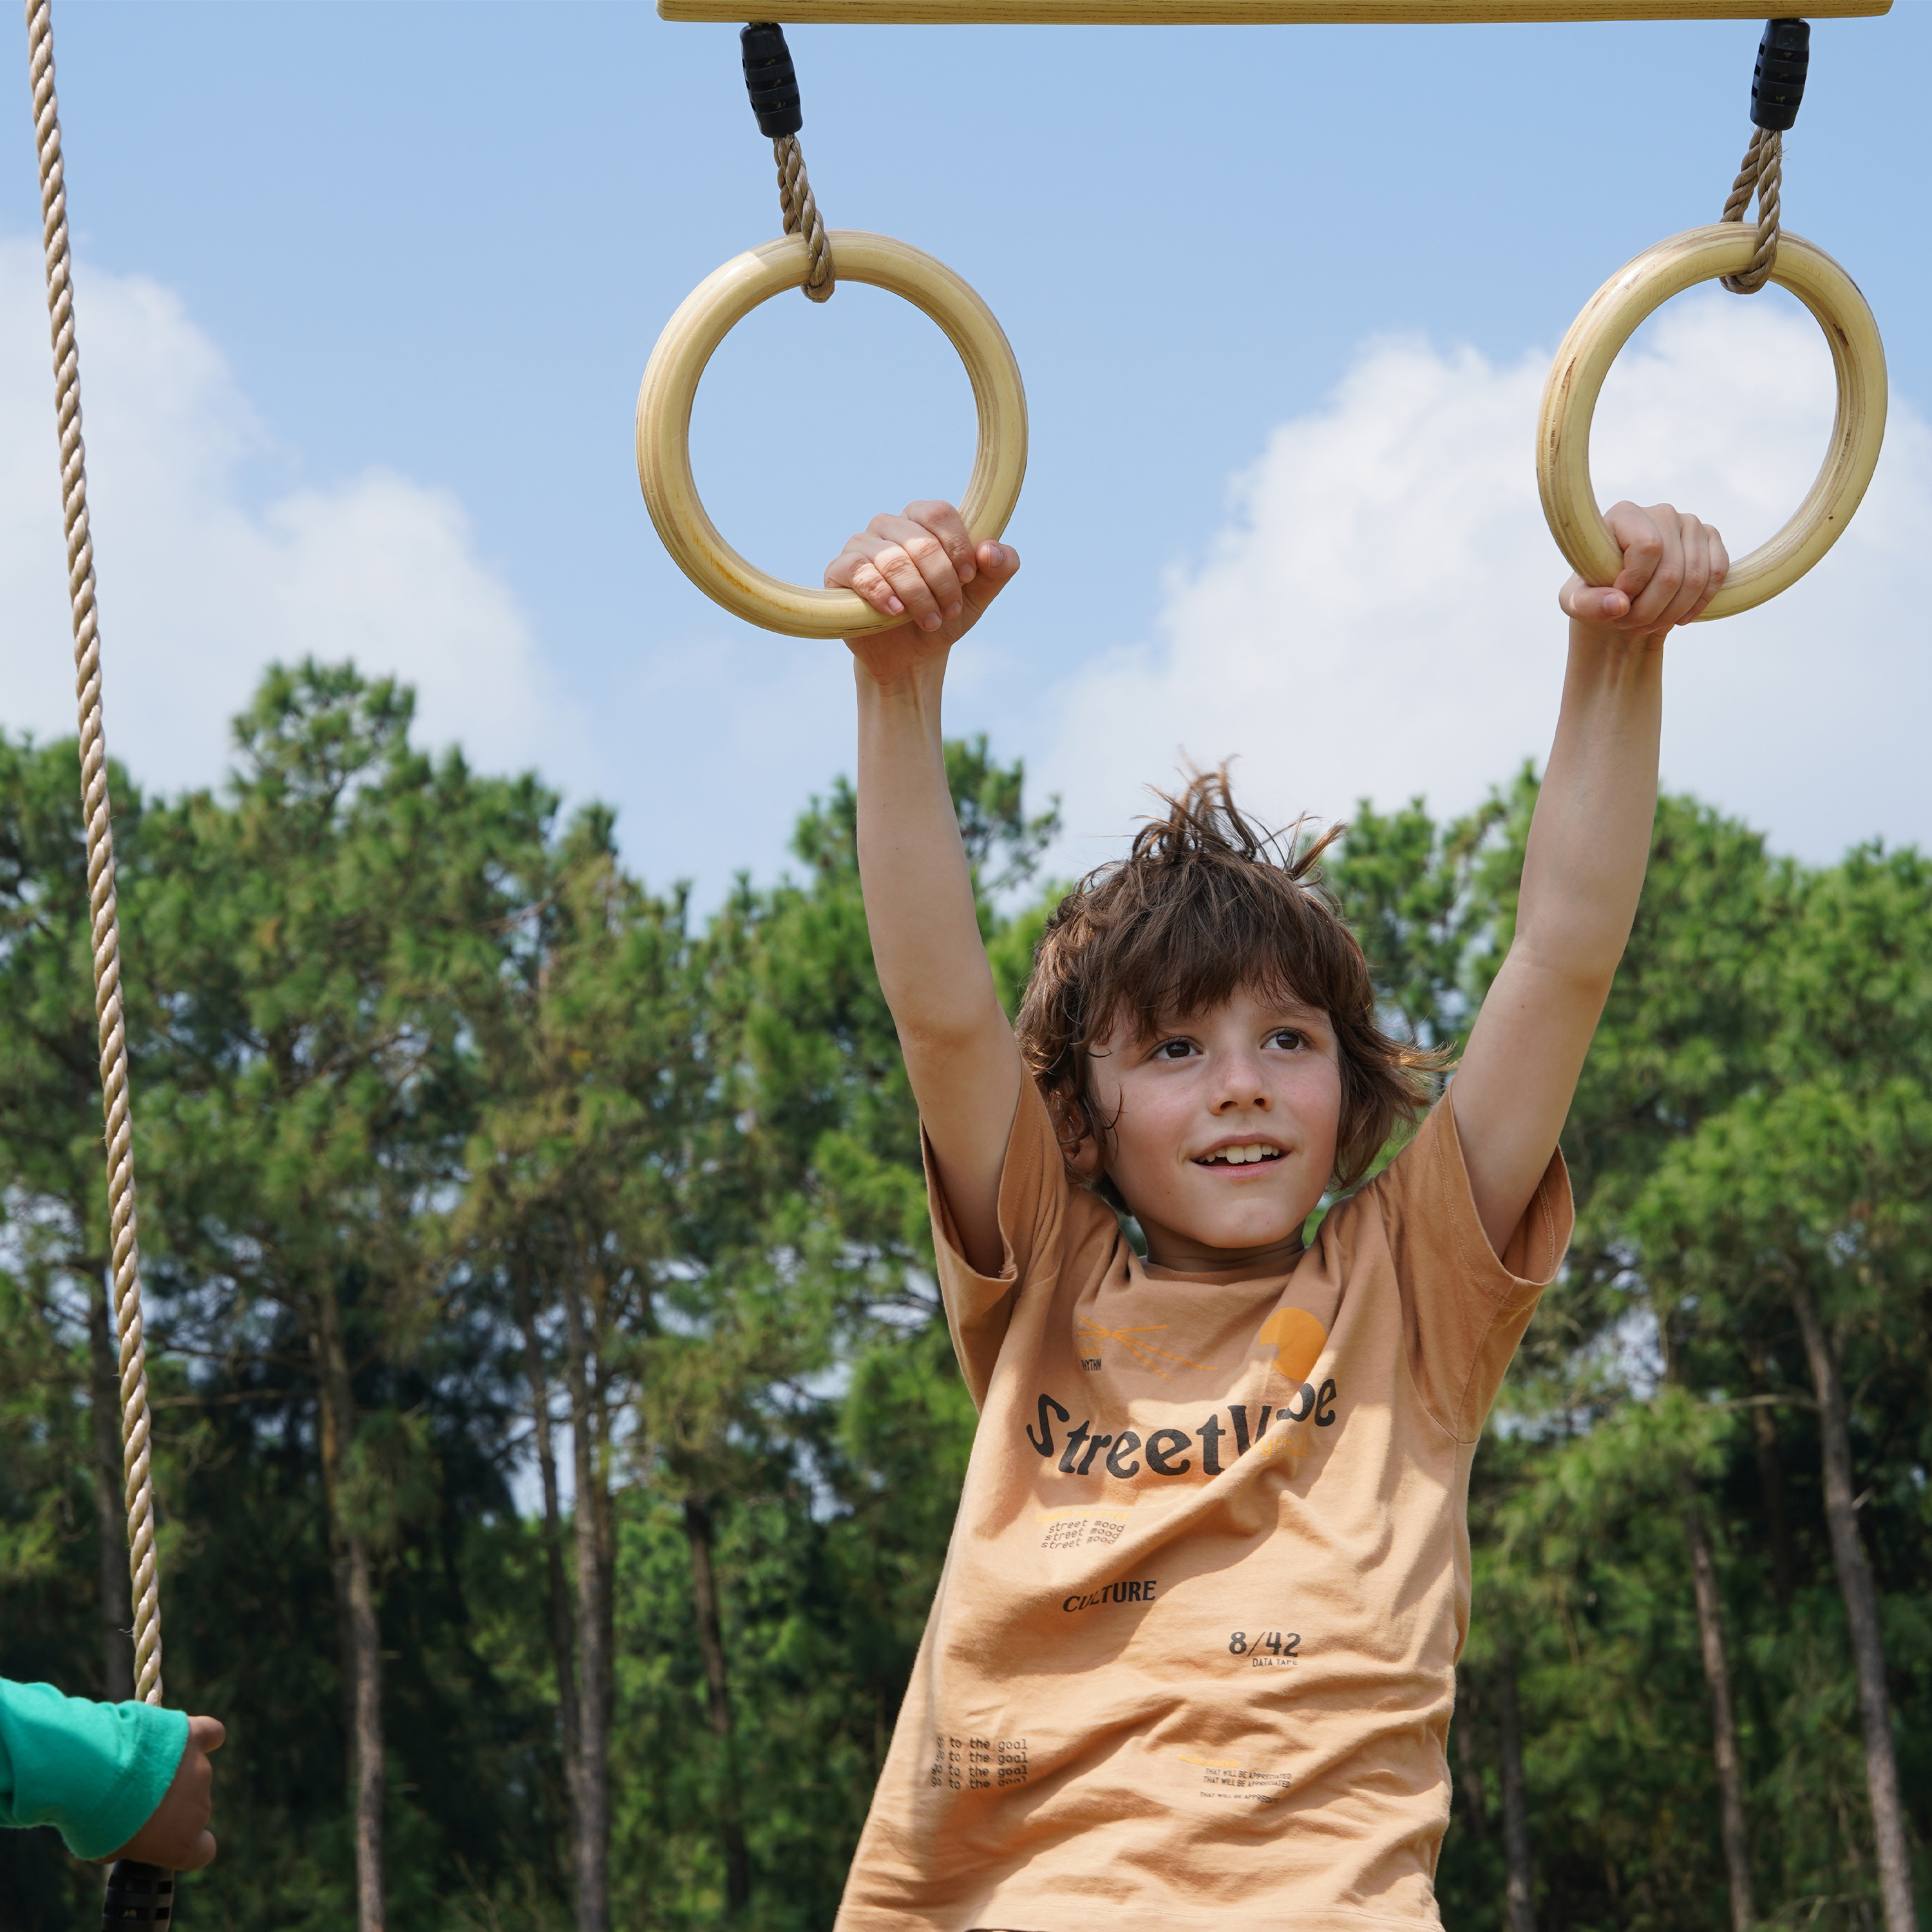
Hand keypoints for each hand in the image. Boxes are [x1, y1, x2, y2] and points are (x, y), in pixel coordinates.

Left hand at [108, 1713, 223, 1870]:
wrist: (98, 1773)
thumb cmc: (97, 1819)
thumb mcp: (108, 1850)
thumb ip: (131, 1845)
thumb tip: (130, 1837)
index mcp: (182, 1844)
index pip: (203, 1851)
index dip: (188, 1846)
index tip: (168, 1841)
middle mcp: (199, 1809)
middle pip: (193, 1811)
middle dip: (169, 1806)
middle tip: (134, 1803)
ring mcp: (200, 1770)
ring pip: (192, 1776)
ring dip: (170, 1774)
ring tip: (133, 1769)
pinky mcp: (194, 1737)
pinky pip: (210, 1734)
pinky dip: (201, 1738)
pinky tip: (187, 1739)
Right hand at [825, 499, 1020, 683]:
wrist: (910, 655)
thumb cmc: (943, 616)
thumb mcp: (978, 596)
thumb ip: (999, 569)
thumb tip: (991, 550)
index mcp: (921, 520)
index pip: (939, 513)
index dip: (957, 547)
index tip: (968, 579)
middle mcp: (889, 525)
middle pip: (919, 540)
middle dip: (941, 581)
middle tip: (950, 610)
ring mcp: (860, 546)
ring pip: (891, 558)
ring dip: (917, 594)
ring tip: (929, 621)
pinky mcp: (838, 571)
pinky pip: (857, 570)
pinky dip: (880, 592)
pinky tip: (895, 611)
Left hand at [1558, 500, 1728, 638]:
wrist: (1621, 598)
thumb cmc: (1595, 593)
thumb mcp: (1576, 603)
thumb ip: (1587, 604)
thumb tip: (1619, 604)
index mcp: (1625, 513)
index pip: (1646, 546)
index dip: (1635, 582)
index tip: (1619, 601)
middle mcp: (1661, 512)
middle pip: (1671, 569)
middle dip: (1650, 609)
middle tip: (1629, 623)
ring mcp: (1690, 524)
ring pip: (1695, 577)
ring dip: (1671, 612)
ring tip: (1647, 623)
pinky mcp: (1711, 539)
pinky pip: (1717, 574)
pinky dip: (1697, 604)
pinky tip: (1678, 618)